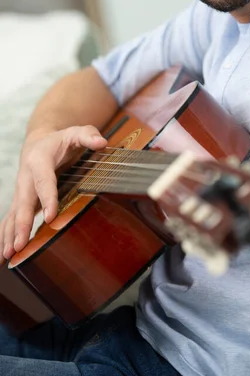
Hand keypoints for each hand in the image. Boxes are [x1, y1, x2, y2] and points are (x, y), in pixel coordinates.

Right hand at [0, 126, 106, 264]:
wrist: (38, 141)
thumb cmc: (60, 140)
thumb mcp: (76, 132)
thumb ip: (88, 135)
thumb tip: (102, 143)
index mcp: (39, 160)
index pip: (44, 181)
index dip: (47, 198)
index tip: (50, 217)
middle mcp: (26, 177)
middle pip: (24, 202)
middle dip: (22, 224)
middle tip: (19, 245)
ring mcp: (21, 191)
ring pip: (13, 214)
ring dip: (9, 235)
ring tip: (7, 255)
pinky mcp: (20, 201)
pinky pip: (11, 219)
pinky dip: (5, 235)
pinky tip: (2, 255)